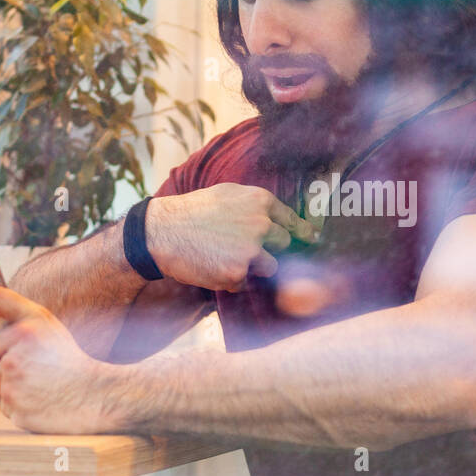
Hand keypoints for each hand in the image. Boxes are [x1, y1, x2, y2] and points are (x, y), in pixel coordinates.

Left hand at [0, 286, 121, 433]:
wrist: (97, 397)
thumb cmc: (73, 366)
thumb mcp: (53, 333)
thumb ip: (24, 325)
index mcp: (33, 323)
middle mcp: (20, 344)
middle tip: (24, 368)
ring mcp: (14, 374)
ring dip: (4, 386)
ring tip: (34, 386)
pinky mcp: (12, 401)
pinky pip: (1, 402)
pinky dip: (16, 405)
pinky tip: (38, 400)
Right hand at [144, 183, 320, 291]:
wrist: (162, 232)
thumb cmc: (194, 211)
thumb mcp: (227, 194)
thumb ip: (255, 205)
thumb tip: (280, 219)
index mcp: (260, 201)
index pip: (293, 220)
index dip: (304, 231)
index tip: (313, 239)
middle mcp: (261, 225)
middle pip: (285, 244)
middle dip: (270, 248)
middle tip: (246, 247)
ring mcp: (251, 251)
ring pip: (270, 266)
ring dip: (254, 266)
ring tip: (225, 255)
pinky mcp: (238, 273)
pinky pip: (246, 282)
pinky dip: (233, 278)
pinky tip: (213, 266)